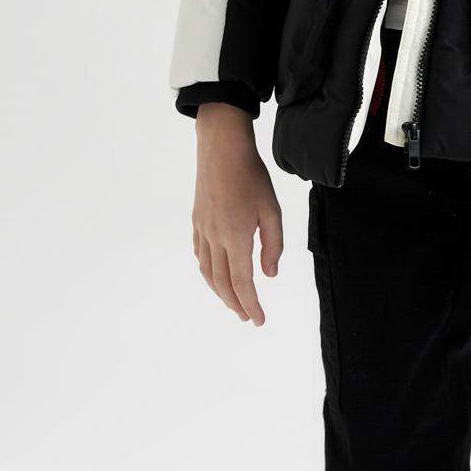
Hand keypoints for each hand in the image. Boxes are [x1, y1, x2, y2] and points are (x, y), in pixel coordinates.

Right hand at [192, 105, 282, 325]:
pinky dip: (208, 271)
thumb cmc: (252, 176)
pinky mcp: (197, 221)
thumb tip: (269, 275)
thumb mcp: (272, 210)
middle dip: (235, 304)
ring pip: (208, 272)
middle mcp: (215, 238)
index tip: (258, 321)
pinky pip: (200, 255)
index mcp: (236, 238)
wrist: (221, 149)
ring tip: (233, 303)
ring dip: (219, 292)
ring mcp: (202, 230)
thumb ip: (273, 245)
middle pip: (222, 283)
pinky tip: (215, 274)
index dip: (251, 305)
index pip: (243, 282)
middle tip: (247, 317)